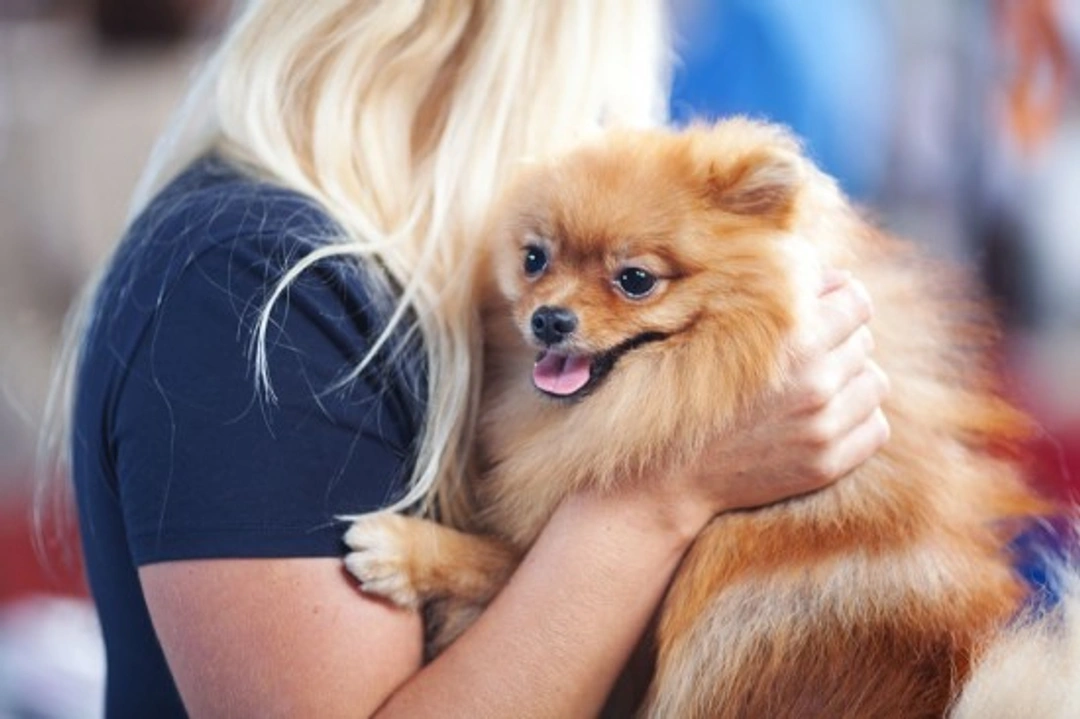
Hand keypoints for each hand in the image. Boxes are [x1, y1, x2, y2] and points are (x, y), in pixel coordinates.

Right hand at [648, 270, 890, 535]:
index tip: (822, 310)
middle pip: (864, 340)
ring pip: (874, 382)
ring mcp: (823, 426)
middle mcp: (814, 381)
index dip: (840, 299)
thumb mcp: (722, 325)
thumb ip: (780, 293)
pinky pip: (875, 426)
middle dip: (839, 340)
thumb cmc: (688, 386)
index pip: (855, 300)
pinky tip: (824, 417)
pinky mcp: (827, 463)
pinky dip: (856, 419)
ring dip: (851, 379)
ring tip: (816, 385)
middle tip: (805, 353)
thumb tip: (835, 277)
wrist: (669, 468)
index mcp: (790, 337)